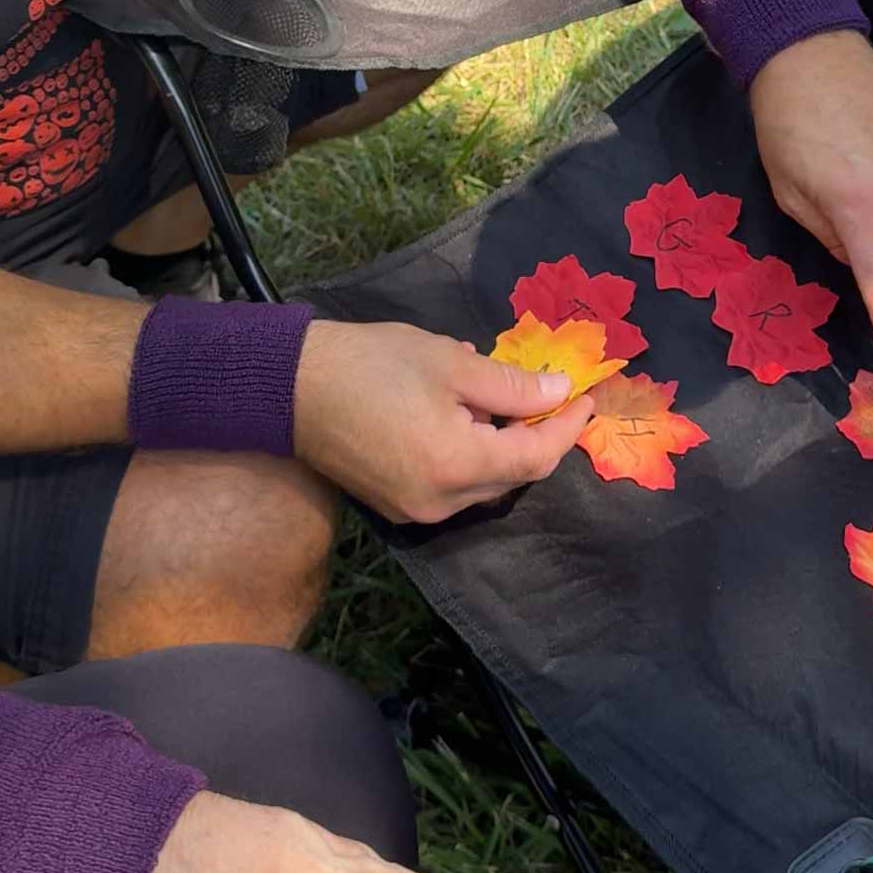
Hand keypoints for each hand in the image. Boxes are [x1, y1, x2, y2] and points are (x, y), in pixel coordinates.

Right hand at [293, 320, 592, 523]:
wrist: (289, 387)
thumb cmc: (371, 364)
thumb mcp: (451, 362)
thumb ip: (511, 385)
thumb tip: (559, 393)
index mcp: (457, 465)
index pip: (535, 457)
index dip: (566, 427)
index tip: (584, 398)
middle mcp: (440, 502)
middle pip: (512, 475)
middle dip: (535, 435)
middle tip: (545, 392)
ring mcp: (414, 510)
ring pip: (482, 482)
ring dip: (500, 443)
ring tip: (493, 395)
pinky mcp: (394, 505)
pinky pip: (451, 485)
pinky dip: (468, 454)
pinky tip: (459, 413)